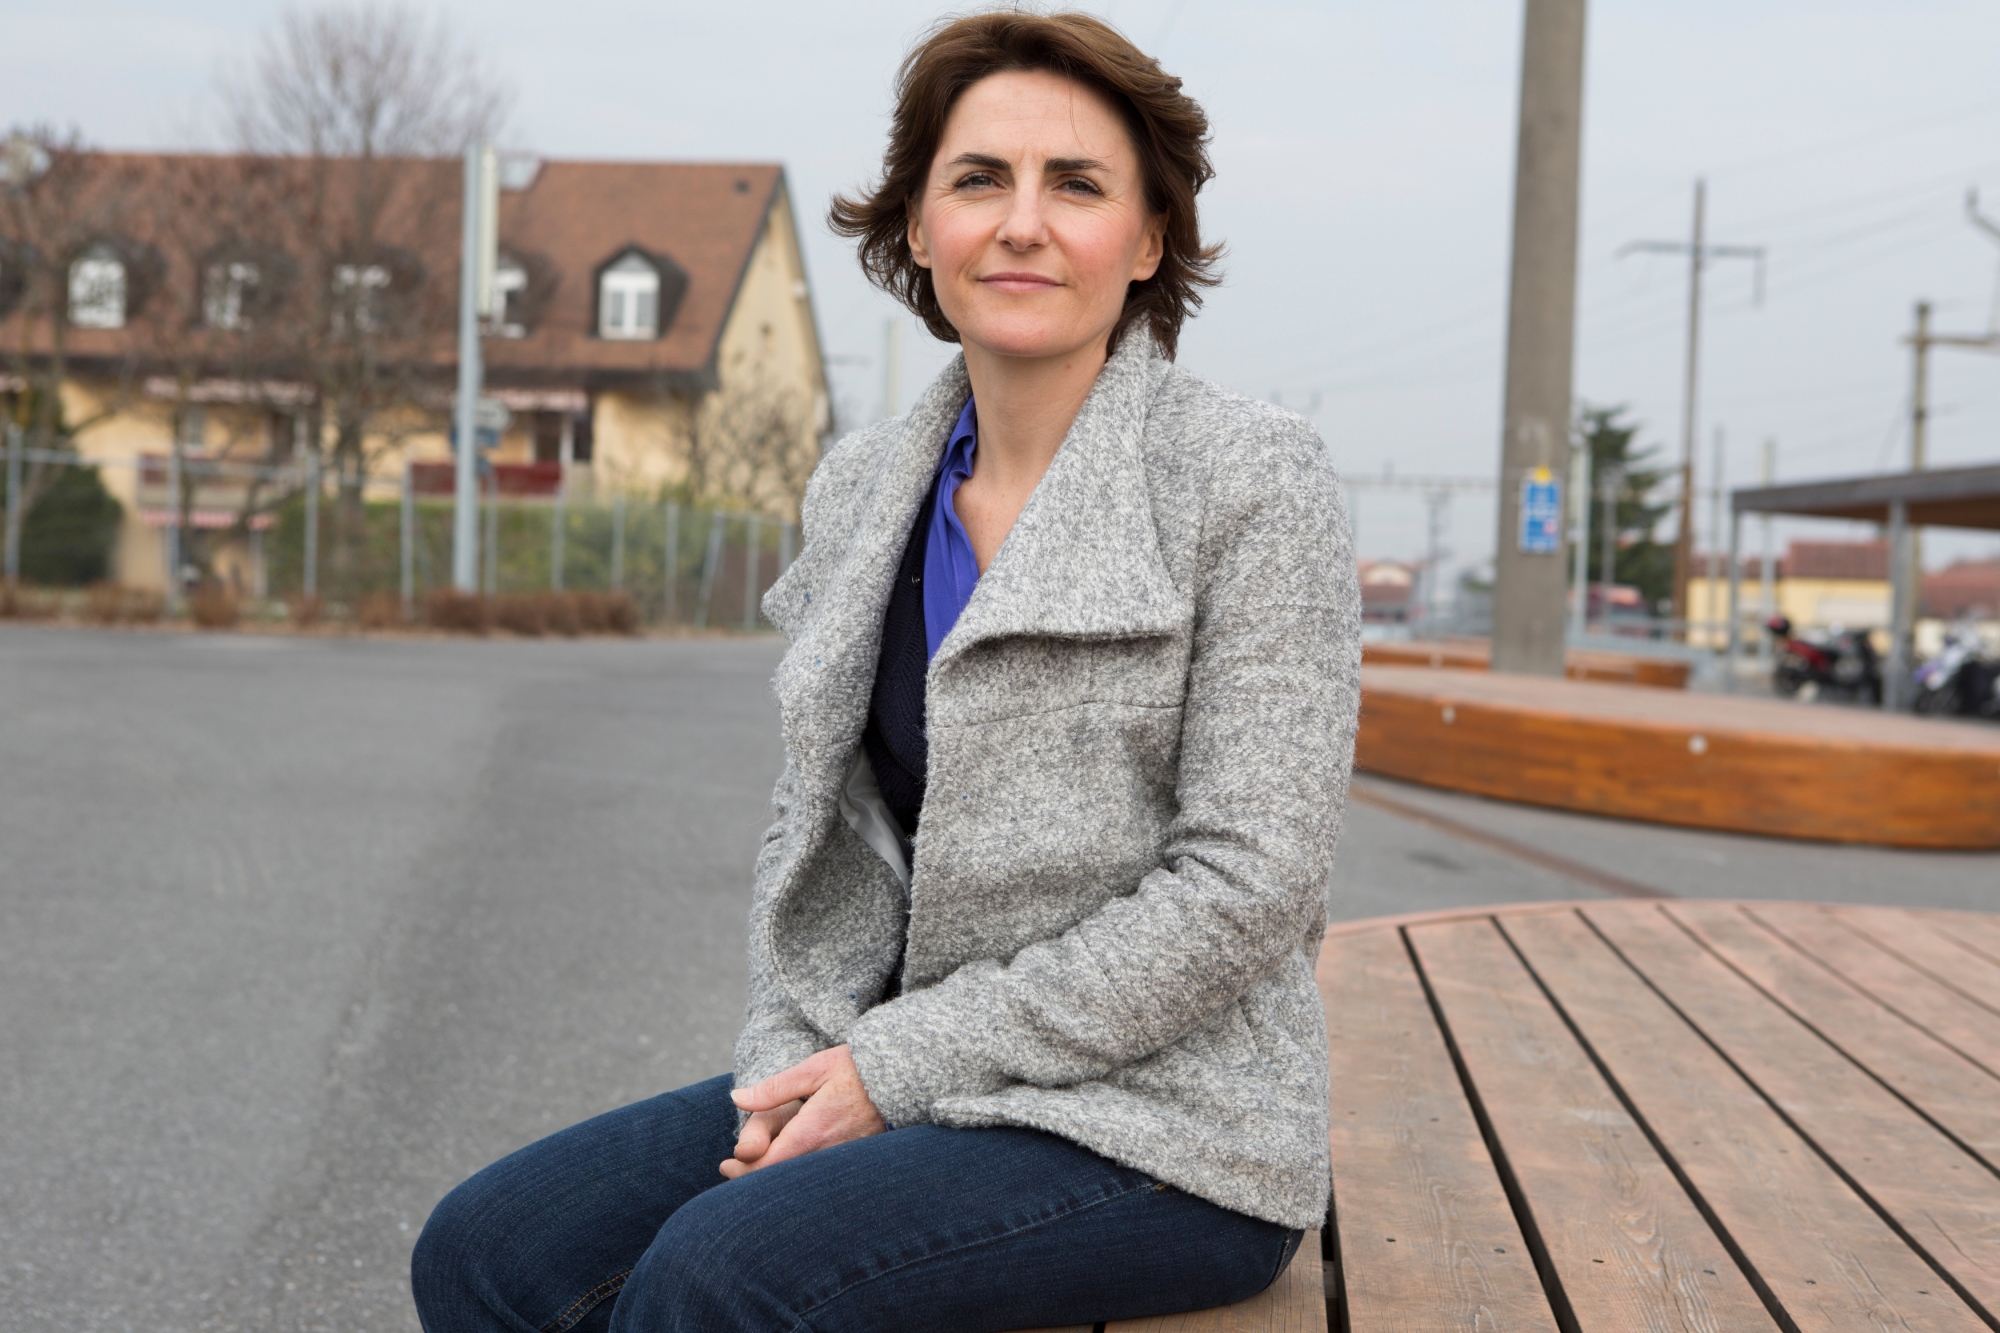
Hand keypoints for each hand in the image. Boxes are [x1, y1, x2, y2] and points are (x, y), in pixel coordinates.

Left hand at [720, 1044, 885, 1178]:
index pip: (769, 1166)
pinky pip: (820, 1175)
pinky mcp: (855, 1161)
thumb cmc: (856, 1068)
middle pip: (782, 1179)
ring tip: (755, 1165)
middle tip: (733, 1168)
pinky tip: (788, 1162)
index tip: (726, 1164)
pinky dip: (798, 1173)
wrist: (902, 1078)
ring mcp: (844, 1161)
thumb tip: (737, 1098)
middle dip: (754, 1177)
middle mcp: (829, 1153)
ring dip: (776, 1176)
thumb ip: (774, 1088)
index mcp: (813, 1130)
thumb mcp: (813, 1069)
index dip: (743, 1170)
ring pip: (801, 1181)